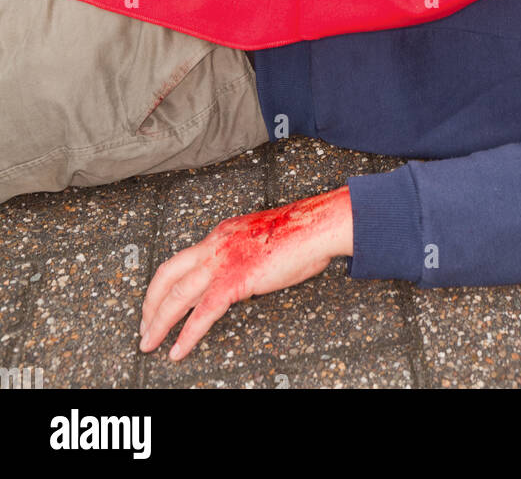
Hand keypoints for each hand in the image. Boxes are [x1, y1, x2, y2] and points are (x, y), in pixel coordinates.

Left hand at [138, 187, 351, 360]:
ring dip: (158, 322)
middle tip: (143, 327)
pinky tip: (177, 351)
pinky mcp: (235, 280)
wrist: (317, 227)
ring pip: (176, 295)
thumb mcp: (260, 242)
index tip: (158, 303)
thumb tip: (241, 278)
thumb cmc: (299, 235)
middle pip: (167, 274)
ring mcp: (222, 262)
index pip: (182, 261)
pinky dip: (186, 335)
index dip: (165, 285)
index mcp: (220, 235)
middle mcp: (215, 245)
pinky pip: (202, 313)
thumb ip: (243, 257)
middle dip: (150, 303)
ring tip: (148, 344)